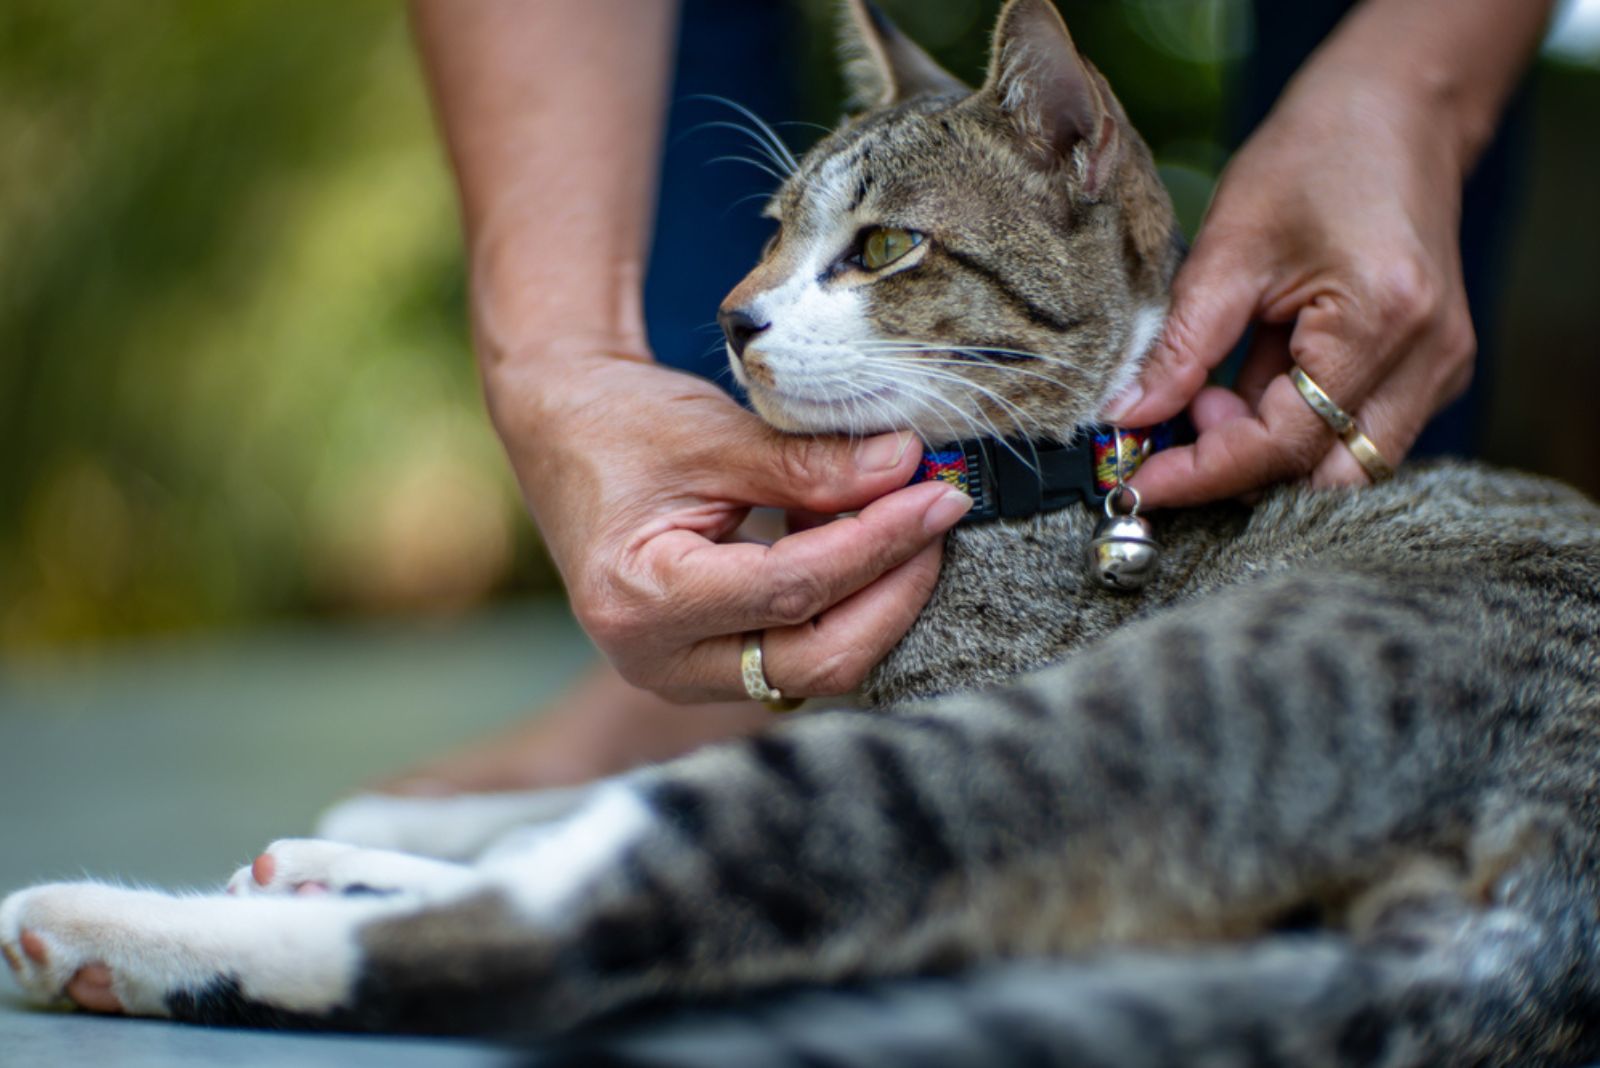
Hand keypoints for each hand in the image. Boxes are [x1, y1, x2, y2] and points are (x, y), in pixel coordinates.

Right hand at [484, 346, 970, 701]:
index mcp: (640, 600)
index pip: (793, 591)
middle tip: (938, 515)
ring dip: (876, 599)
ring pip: (816, 667)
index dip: (878, 544)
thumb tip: (907, 468)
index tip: (936, 496)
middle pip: (814, 660)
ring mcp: (683, 673)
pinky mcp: (709, 665)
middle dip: (892, 592)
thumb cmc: (619, 426)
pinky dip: (845, 602)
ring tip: (904, 516)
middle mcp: (656, 660)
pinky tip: (866, 540)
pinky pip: (801, 651)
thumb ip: (810, 462)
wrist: (560, 430)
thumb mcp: (714, 434)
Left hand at [1105, 68, 1476, 506]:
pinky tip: (1252, 379)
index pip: (1284, 445)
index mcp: (1381, 322)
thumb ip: (1182, 346)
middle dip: (1241, 475)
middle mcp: (1430, 359)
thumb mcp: (1229, 246)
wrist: (1397, 110)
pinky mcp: (1432, 370)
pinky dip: (1294, 428)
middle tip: (1180, 425)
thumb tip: (1128, 418)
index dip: (1204, 474)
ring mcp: (1441, 369)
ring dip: (1267, 453)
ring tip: (1216, 391)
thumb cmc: (1314, 158)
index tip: (1138, 484)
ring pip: (1346, 469)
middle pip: (1328, 481)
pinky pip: (1357, 433)